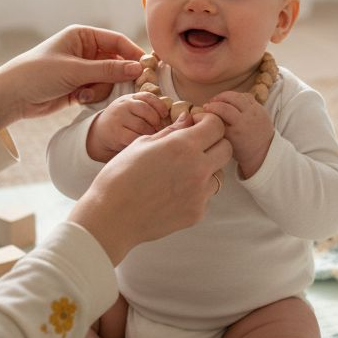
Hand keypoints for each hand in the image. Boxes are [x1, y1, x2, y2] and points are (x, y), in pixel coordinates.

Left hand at [0, 26, 144, 130]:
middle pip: (116, 62)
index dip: (133, 54)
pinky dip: (93, 97)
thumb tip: (138, 68)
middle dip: (117, 76)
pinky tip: (78, 100)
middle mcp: (85, 51)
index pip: (117, 41)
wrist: (11, 96)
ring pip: (109, 80)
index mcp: (82, 36)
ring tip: (83, 94)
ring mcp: (82, 70)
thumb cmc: (37, 73)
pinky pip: (99, 92)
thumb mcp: (74, 70)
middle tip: (124, 88)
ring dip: (100, 90)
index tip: (146, 68)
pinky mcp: (79, 88)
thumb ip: (108, 70)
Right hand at [69, 113, 231, 264]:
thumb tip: (188, 120)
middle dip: (214, 143)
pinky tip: (172, 192)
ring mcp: (200, 194)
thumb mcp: (142, 144)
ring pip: (218, 173)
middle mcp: (198, 169)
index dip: (208, 122)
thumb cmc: (120, 177)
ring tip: (179, 173)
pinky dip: (195, 191)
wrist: (111, 218)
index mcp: (183, 147)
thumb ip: (171, 131)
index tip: (196, 125)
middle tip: (194, 146)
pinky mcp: (197, 213)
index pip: (217, 126)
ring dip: (206, 168)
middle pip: (226, 148)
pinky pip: (205, 195)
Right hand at [87, 92, 170, 162]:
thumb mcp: (133, 109)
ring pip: (142, 126)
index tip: (165, 115)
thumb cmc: (124, 122)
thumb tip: (179, 116)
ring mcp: (118, 118)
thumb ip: (149, 109)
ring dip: (151, 133)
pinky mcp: (116, 133)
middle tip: (159, 130)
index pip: (147, 96)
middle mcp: (123, 105)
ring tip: (152, 137)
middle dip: (156, 122)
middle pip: (146, 111)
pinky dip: (142, 141)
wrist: (99, 132)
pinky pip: (135, 137)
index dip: (160, 106)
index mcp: (130, 98)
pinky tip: (143, 143)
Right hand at [202, 90, 273, 178]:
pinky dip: (236, 96)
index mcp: (238, 129)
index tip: (204, 108)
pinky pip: (246, 96)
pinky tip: (230, 101)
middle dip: (217, 99)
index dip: (211, 107)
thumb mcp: (226, 142)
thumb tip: (200, 115)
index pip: (221, 111)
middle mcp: (247, 118)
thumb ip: (215, 129)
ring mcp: (256, 112)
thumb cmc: (240, 149)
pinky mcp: (260, 108)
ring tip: (218, 100)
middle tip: (210, 103)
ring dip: (226, 96)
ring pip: (238, 95)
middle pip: (230, 101)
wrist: (263, 151)